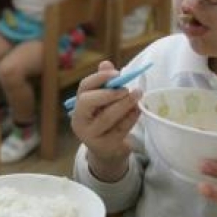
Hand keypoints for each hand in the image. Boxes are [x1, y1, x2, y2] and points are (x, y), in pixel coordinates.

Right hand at [70, 61, 140, 180]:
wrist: (107, 152)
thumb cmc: (105, 121)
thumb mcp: (103, 103)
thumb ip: (105, 83)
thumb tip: (106, 64)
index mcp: (78, 107)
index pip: (83, 88)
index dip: (99, 78)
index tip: (117, 73)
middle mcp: (80, 121)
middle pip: (88, 102)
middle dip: (108, 93)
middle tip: (126, 89)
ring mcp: (91, 136)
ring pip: (106, 117)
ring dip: (124, 104)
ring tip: (138, 95)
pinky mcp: (106, 146)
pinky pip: (120, 129)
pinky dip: (131, 117)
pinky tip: (138, 110)